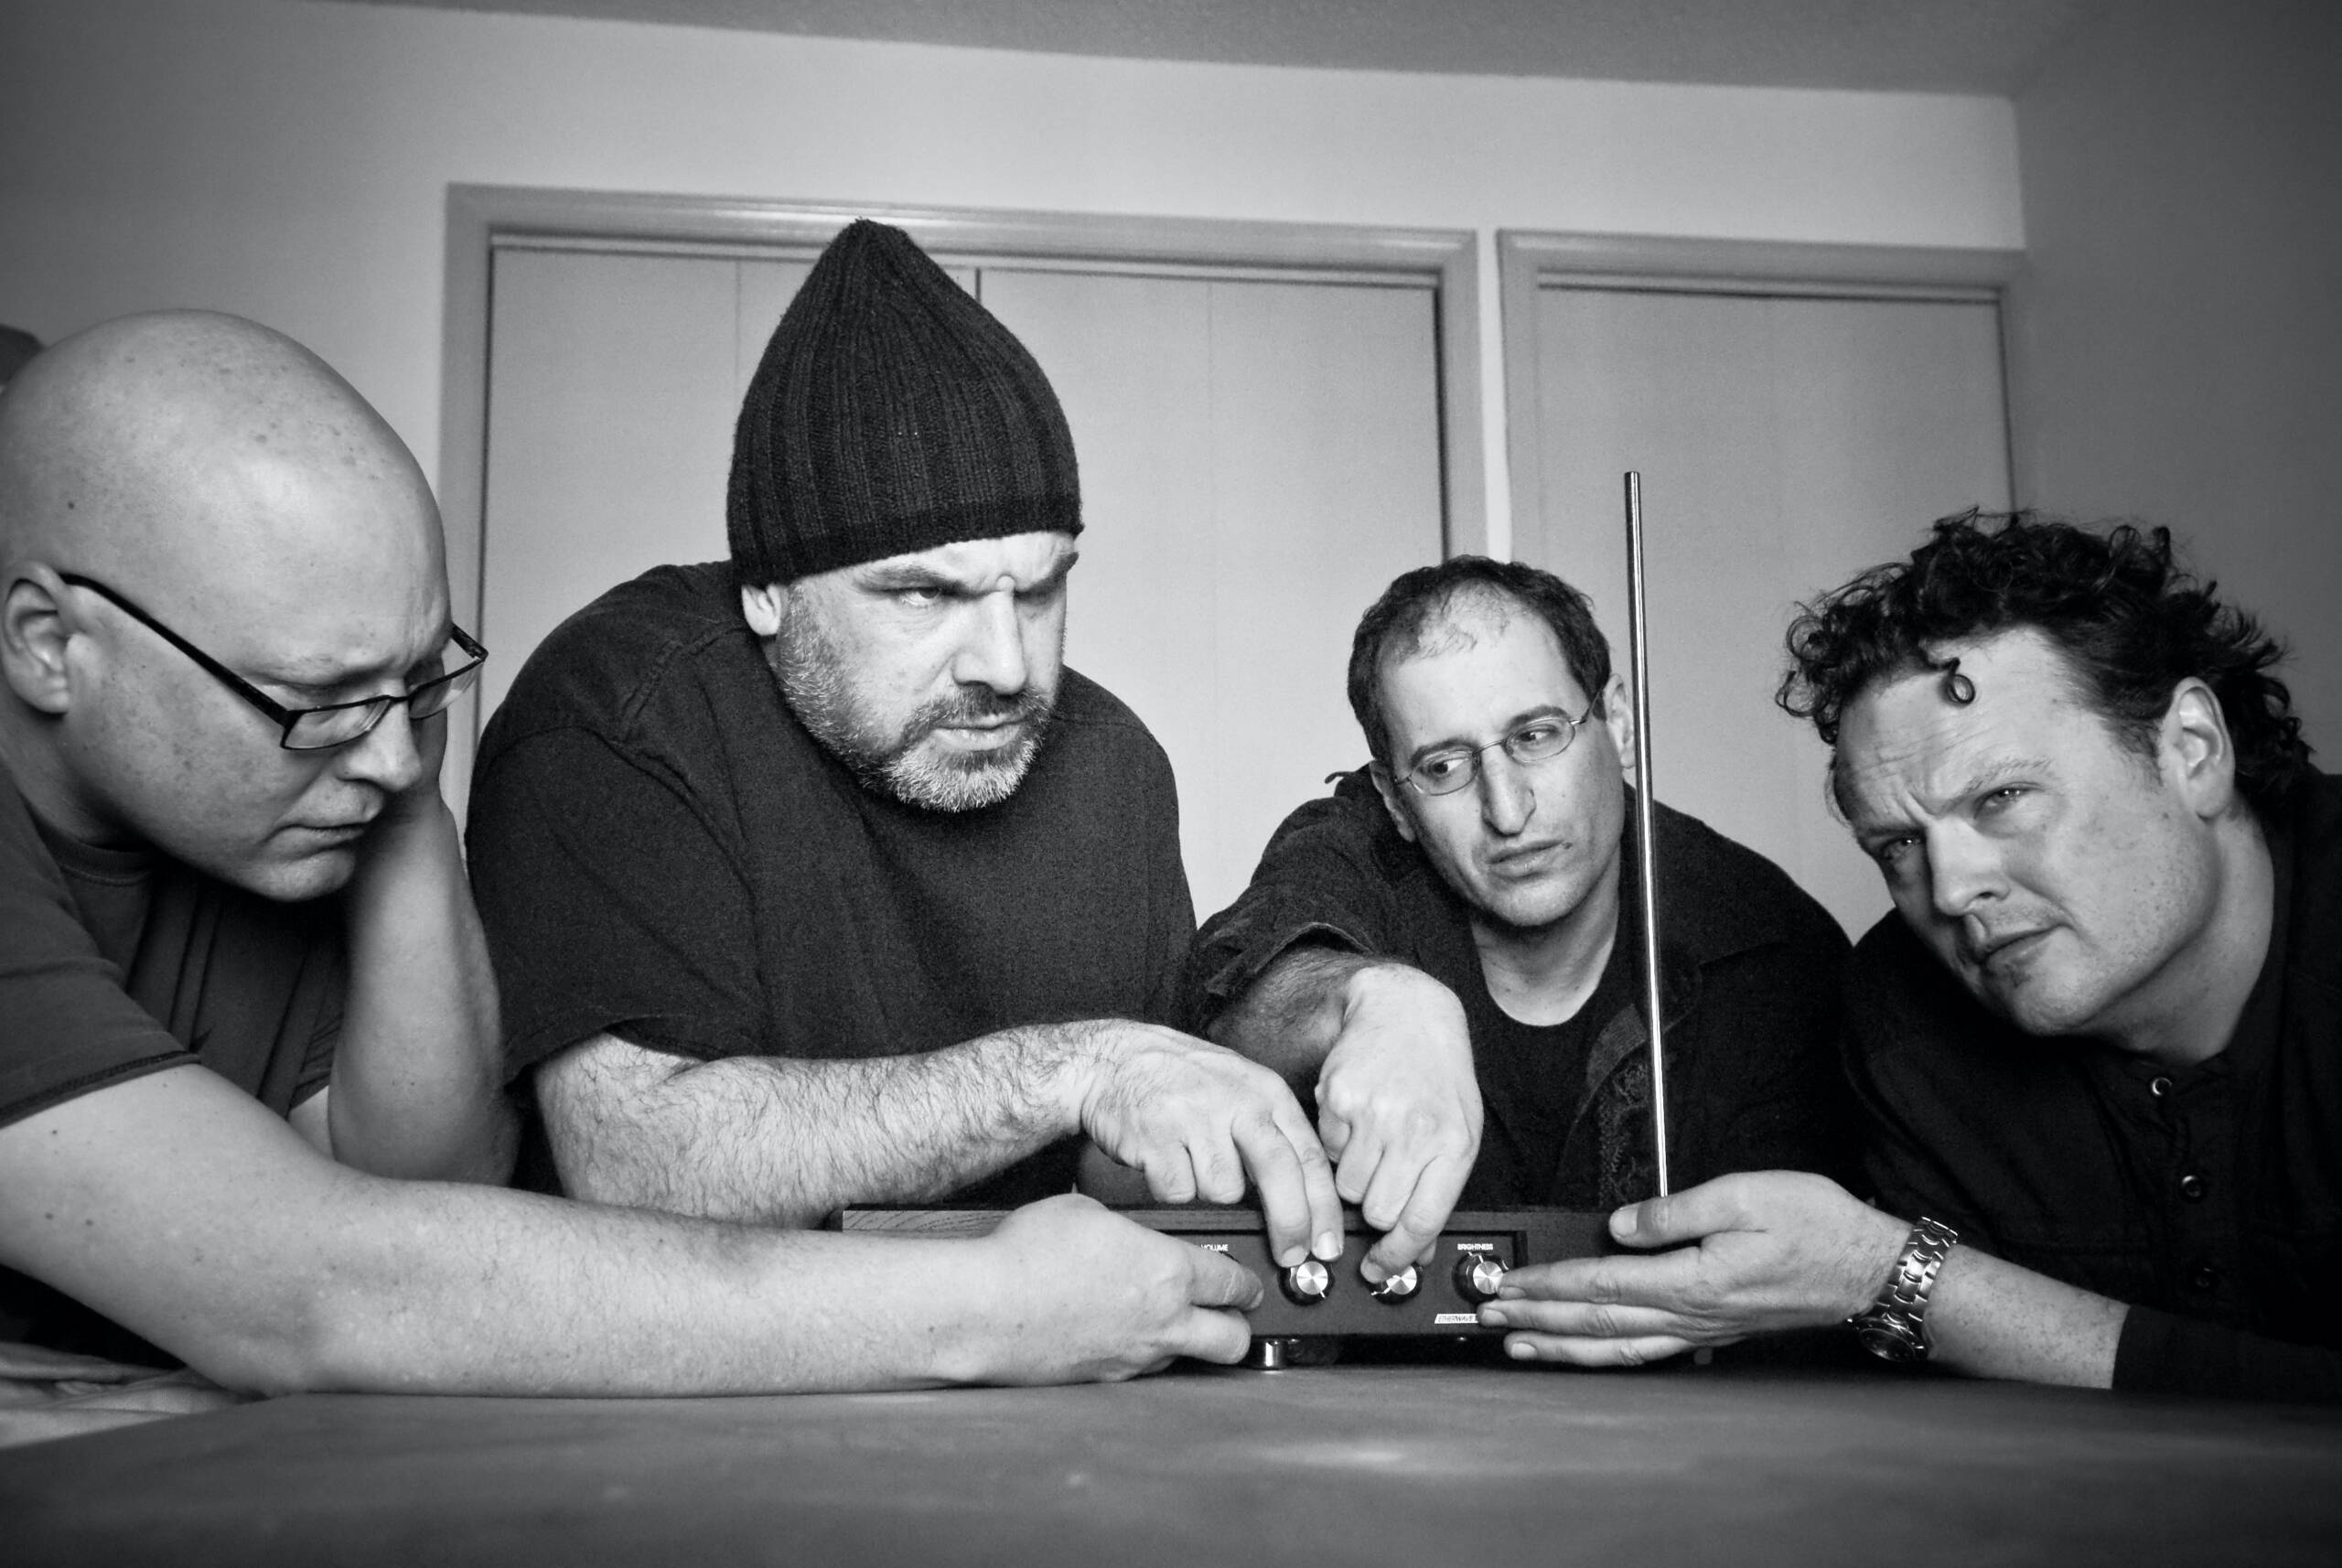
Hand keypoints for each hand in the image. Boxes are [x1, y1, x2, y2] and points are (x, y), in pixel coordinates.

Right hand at [969, 1195, 1262, 1382]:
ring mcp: (1134, 1357)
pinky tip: (1117, 1332)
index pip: (1236, 1284)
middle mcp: (1163, 1322)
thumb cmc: (1029, 1252)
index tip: (1247, 1283)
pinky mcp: (1105, 1379)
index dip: (1248, 1283)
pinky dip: (1142, 1353)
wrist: (984, 1309)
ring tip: (1167, 1320)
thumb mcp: (1087, 1211)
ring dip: (1187, 1341)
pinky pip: (1142, 1369)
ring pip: (1188, 1358)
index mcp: (1168, 1272)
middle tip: (1231, 1313)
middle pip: (1234, 1340)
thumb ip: (1126, 1228)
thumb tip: (1129, 1236)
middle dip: (1239, 1326)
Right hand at [1078, 1023, 1343, 1269]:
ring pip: (1223, 1190)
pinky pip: (1179, 1192)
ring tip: (1192, 1163)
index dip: (1324, 1207)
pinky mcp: (1156, 1138)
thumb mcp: (1240, 1087)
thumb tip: (1305, 1199)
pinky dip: (1173, 1190)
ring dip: (1210, 1193)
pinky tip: (1165, 1162)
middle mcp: (1235, 1101)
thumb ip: (1272, 1132)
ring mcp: (1195, 1118)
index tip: (1327, 1243)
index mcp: (1265, 1091)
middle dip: (1290, 1223)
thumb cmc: (1180, 1078)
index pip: (1309, 1154)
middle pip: (1279, 1172)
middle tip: (1290, 1255)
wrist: (1111, 1058)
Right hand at [1313, 966, 1479, 1280]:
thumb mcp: (1459, 1132)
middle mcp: (1415, 1130)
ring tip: (1372, 1143)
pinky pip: (1326, 1151)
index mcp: (1453, 1144)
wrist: (1404, 1012)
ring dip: (1354, 1177)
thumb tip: (1417, 1252)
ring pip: (1347, 1187)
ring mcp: (1374, 1113)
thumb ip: (1439, 1193)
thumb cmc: (1437, 1077)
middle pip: (1378, 1211)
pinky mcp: (1338, 1098)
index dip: (1398, 1256)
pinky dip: (1337, 1145)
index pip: (1422, 1221)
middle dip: (1376, 1208)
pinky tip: (1357, 1119)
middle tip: (1382, 1182)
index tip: (1382, 1269)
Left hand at [1478, 1171, 1907, 1365]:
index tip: (1508, 1286)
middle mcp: (1691, 1315)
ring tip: (1519, 1348)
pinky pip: (1645, 1351)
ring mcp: (1703, 1330)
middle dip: (1536, 1322)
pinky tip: (1588, 1355)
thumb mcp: (1745, 1196)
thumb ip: (1676, 1211)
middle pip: (1596, 1324)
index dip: (1547, 1286)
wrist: (1871, 1269)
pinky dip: (1605, 1356)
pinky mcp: (1715, 1332)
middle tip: (1489, 1319)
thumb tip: (1621, 1224)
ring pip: (1616, 1348)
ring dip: (1562, 1349)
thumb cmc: (1817, 1228)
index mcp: (1692, 1281)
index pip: (1600, 1285)